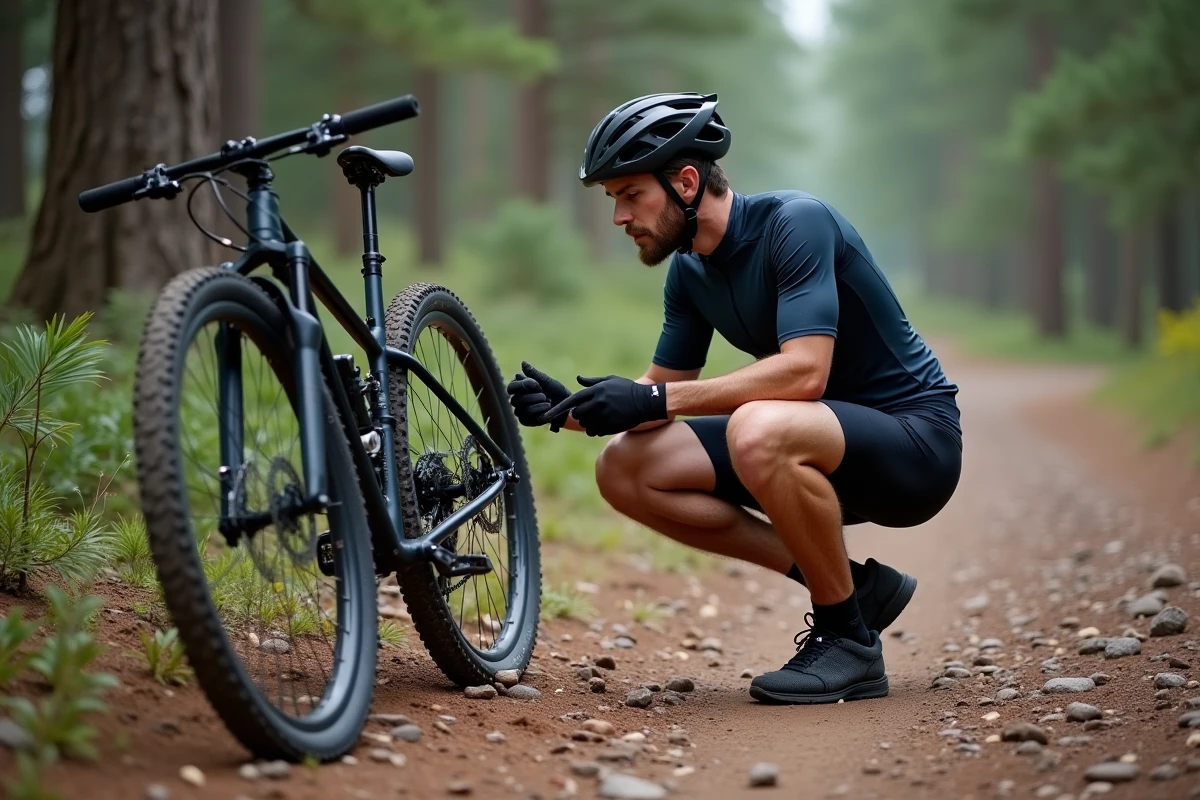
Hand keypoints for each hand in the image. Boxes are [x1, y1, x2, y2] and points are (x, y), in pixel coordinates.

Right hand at [506, 361, 571, 431]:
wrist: (567, 405)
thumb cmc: (555, 391)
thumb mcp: (546, 380)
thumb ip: (534, 373)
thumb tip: (523, 363)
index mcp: (519, 388)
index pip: (511, 388)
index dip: (521, 385)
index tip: (535, 384)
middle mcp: (517, 400)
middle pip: (515, 399)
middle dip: (531, 396)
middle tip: (544, 394)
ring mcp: (520, 412)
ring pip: (521, 409)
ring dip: (536, 402)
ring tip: (548, 400)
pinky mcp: (526, 421)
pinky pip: (527, 416)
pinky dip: (538, 410)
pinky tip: (547, 407)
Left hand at [541, 375, 667, 436]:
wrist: (645, 402)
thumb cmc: (627, 389)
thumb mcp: (610, 380)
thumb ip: (592, 382)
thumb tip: (578, 378)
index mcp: (595, 391)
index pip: (570, 401)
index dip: (557, 409)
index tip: (546, 415)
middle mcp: (597, 403)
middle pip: (577, 414)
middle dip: (580, 414)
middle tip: (590, 412)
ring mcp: (603, 415)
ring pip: (585, 424)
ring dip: (588, 423)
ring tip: (599, 417)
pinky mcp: (609, 426)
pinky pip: (594, 431)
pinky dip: (595, 430)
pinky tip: (604, 424)